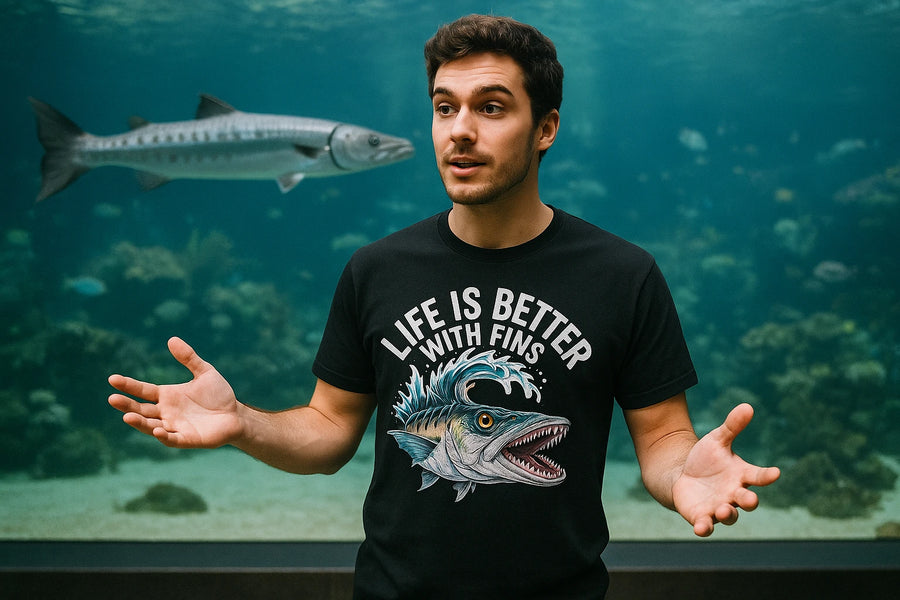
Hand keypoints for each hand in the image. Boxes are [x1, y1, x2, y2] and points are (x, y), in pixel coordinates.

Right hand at [108, 337, 242, 447]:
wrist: (236, 415)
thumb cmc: (219, 395)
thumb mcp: (205, 372)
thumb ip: (189, 358)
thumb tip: (171, 339)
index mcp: (167, 396)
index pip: (143, 391)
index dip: (128, 385)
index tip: (113, 379)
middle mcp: (166, 412)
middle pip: (141, 410)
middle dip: (127, 405)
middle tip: (112, 398)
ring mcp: (175, 427)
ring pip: (151, 426)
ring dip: (140, 422)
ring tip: (127, 417)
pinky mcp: (186, 439)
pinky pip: (172, 439)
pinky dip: (164, 436)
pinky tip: (158, 431)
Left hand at [672, 403, 779, 536]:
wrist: (683, 475)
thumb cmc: (706, 459)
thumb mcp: (717, 440)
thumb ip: (732, 426)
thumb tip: (747, 406)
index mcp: (741, 476)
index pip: (759, 476)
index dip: (768, 475)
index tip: (776, 472)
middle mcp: (734, 494)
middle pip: (747, 501)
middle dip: (749, 501)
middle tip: (750, 499)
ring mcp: (719, 507)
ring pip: (729, 516)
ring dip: (728, 514)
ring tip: (724, 509)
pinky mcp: (701, 516)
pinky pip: (706, 525)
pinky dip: (704, 528)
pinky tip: (700, 527)